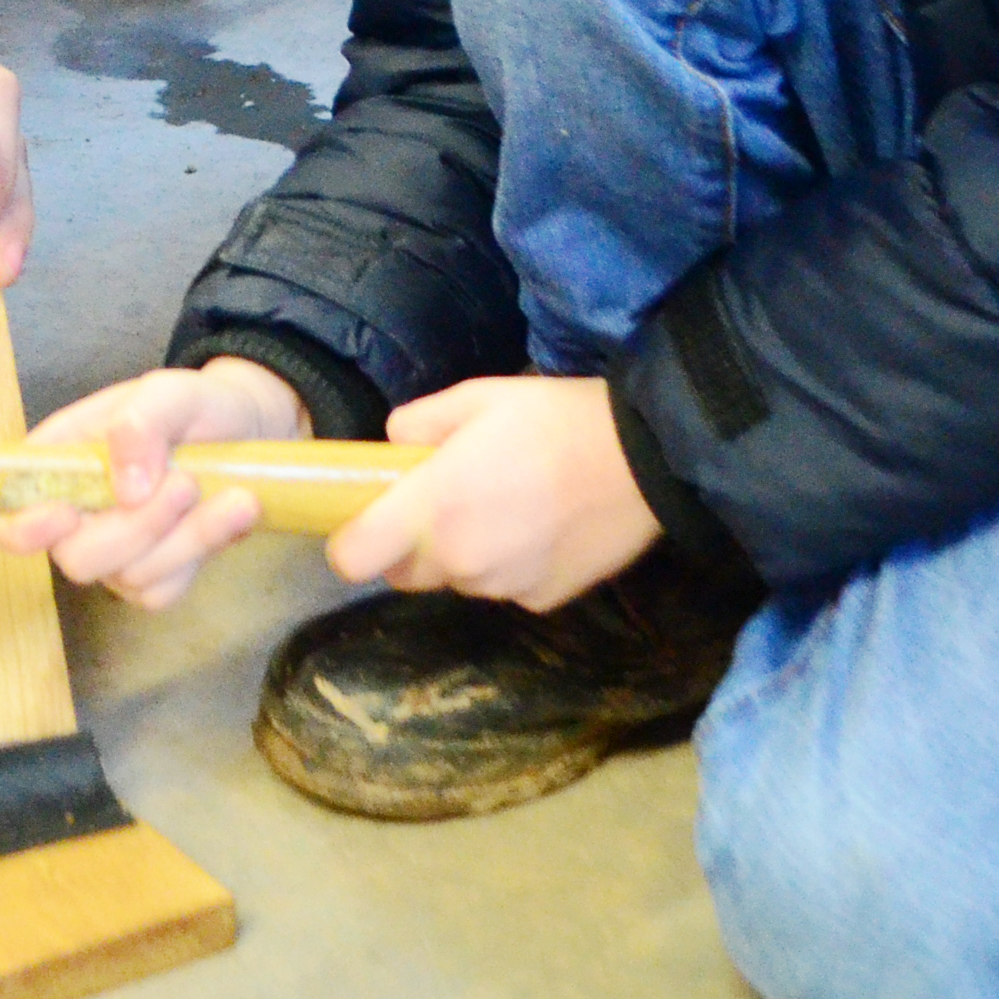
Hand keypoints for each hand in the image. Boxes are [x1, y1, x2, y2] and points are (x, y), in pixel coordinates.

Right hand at [0, 356, 306, 606]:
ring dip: (187, 538)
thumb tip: (126, 487)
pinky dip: (203, 553)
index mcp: (55, 464)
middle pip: (75, 557)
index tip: (63, 514)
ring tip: (235, 494)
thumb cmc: (193, 406)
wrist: (245, 430)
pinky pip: (164, 590)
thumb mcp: (171, 390)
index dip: (16, 528)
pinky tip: (233, 514)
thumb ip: (141, 421)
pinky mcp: (153, 577)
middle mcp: (74, 516)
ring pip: (129, 577)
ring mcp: (113, 552)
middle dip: (138, 529)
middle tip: (188, 482)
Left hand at [318, 374, 654, 609]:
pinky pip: (505, 588)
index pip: (353, 559)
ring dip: (463, 555)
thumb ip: (419, 423)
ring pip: (457, 581)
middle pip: (404, 575)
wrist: (648, 459)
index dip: (350, 541)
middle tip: (441, 502)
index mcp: (434, 509)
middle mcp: (462, 561)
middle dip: (409, 546)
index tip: (363, 520)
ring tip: (505, 506)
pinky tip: (541, 527)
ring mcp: (503, 588)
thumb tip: (393, 446)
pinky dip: (510, 566)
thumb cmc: (555, 419)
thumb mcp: (478, 397)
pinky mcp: (542, 601)